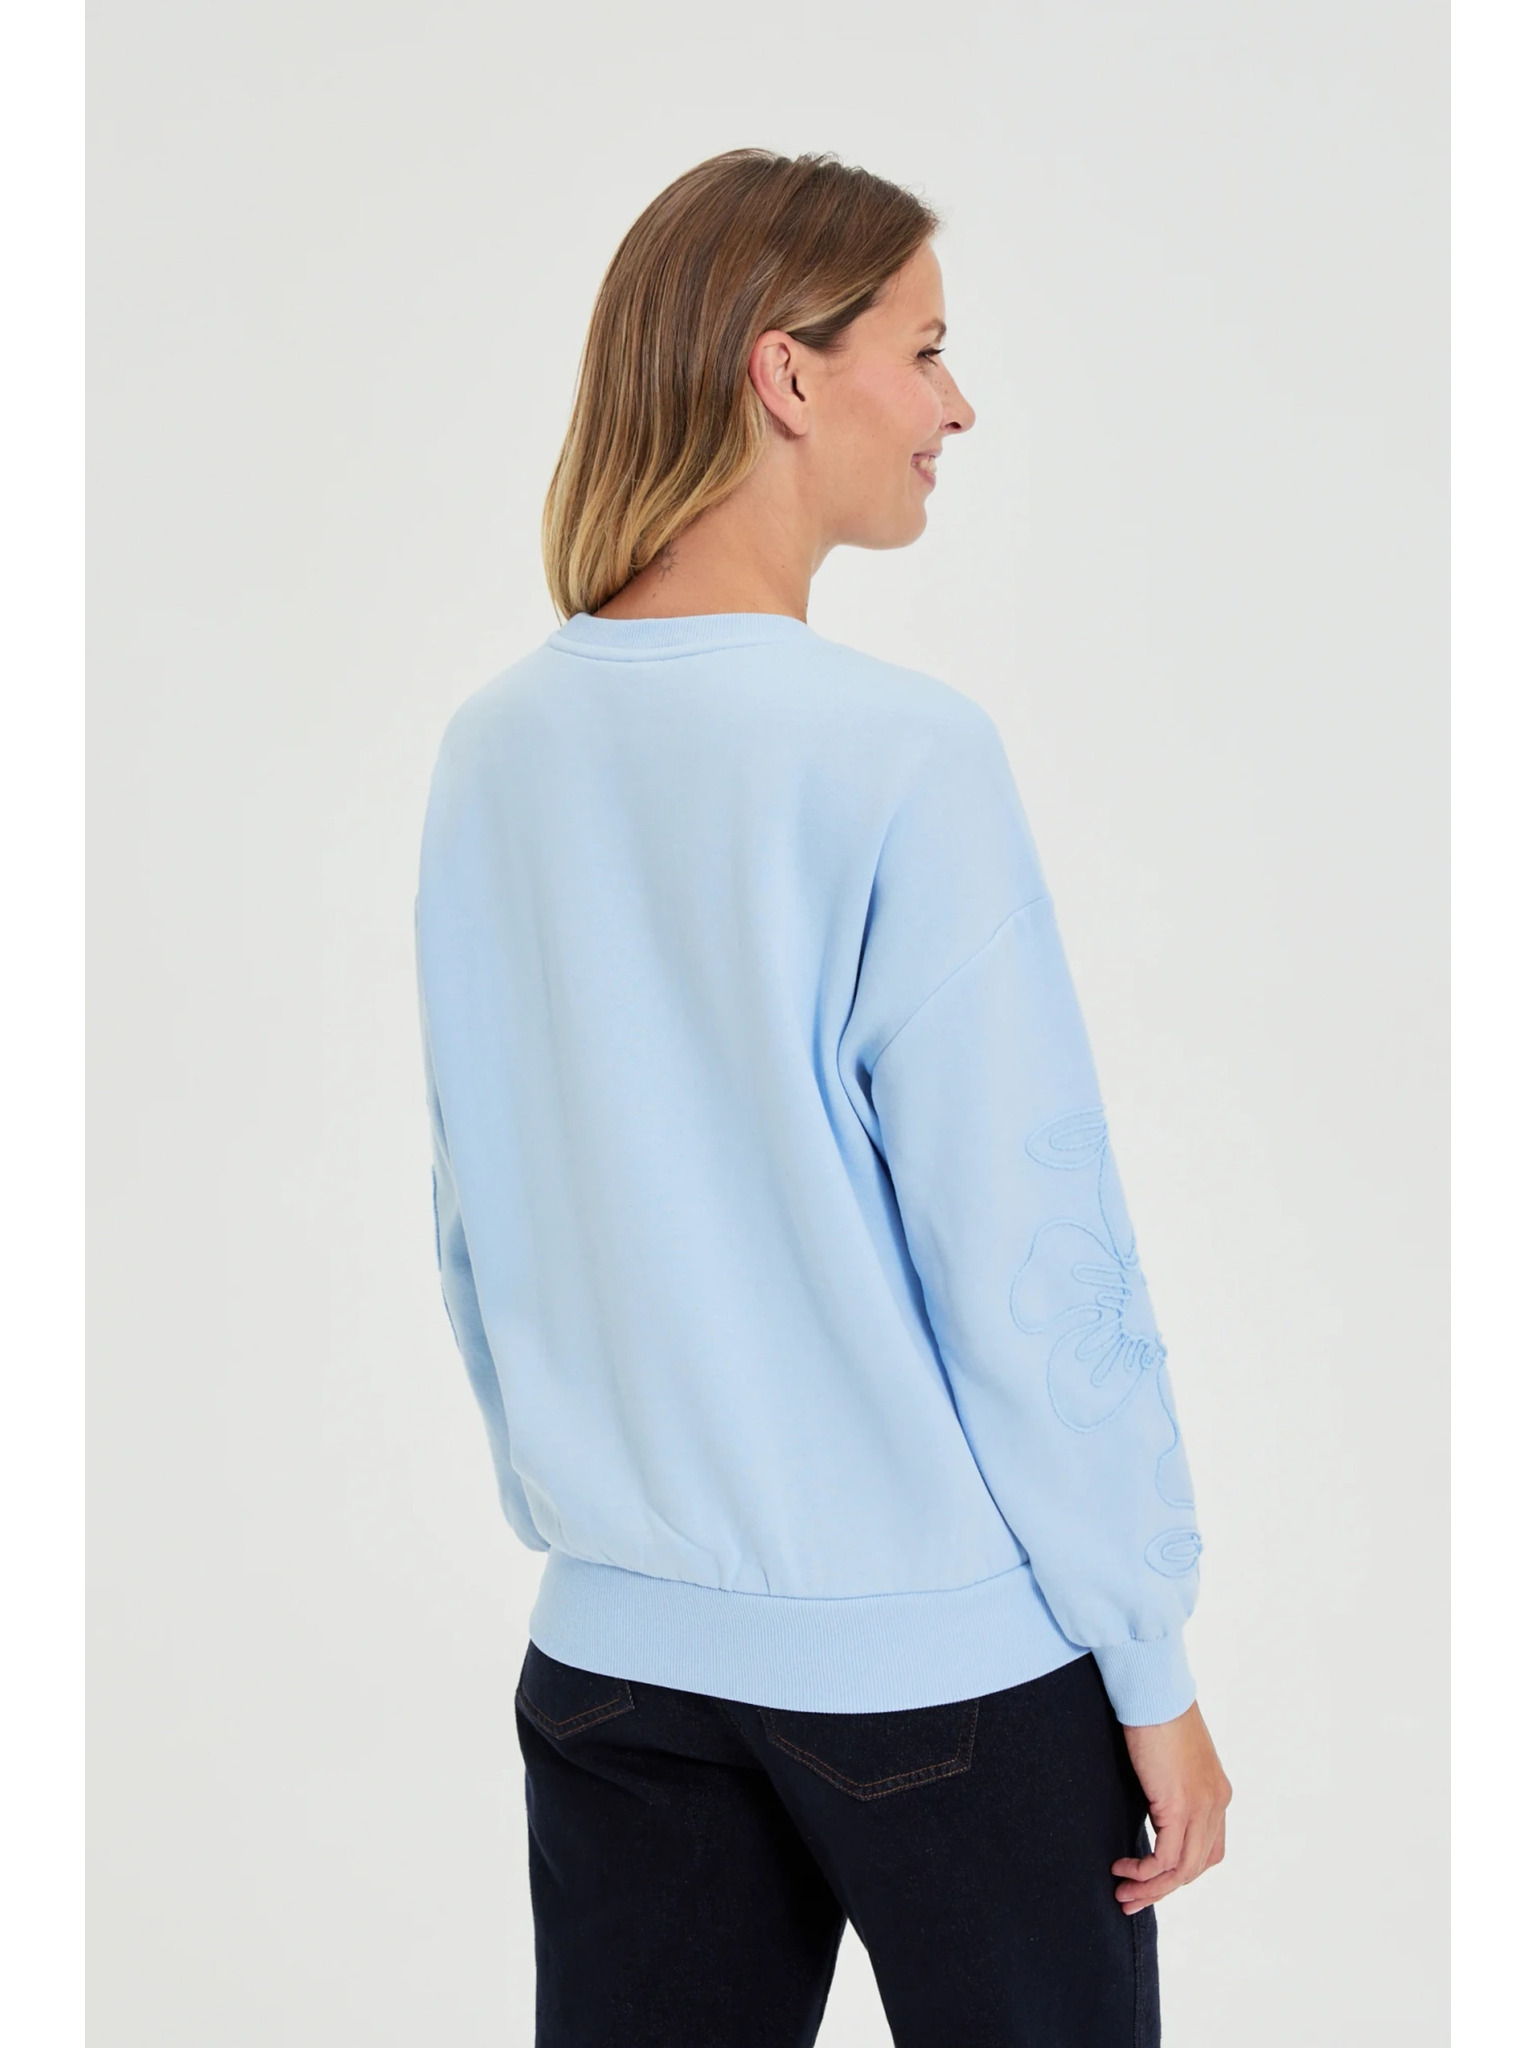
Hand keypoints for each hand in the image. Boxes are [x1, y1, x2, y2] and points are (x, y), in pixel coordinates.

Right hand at [1112, 1699, 1230, 1914]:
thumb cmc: (1154, 1713)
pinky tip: (1123, 1868)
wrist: (1153, 1690)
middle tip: (1131, 1898)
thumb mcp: (1170, 1759)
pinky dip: (1144, 1871)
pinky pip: (1166, 1858)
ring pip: (1183, 1870)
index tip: (1152, 1877)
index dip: (1181, 1871)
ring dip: (1151, 1888)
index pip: (1209, 1850)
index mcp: (1217, 1793)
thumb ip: (1169, 1786)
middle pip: (1196, 1867)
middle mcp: (1216, 1804)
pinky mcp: (1179, 1806)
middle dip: (1162, 1889)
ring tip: (1123, 1893)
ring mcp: (1202, 1807)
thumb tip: (1152, 1805)